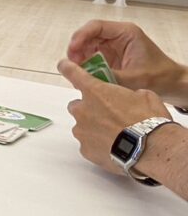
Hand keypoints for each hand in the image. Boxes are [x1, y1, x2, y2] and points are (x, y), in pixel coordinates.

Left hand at [58, 59, 170, 175]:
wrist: (151, 148)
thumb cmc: (148, 120)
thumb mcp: (144, 96)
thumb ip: (128, 93)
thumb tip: (130, 98)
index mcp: (95, 91)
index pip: (73, 73)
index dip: (68, 68)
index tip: (64, 66)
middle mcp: (82, 109)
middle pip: (77, 105)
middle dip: (89, 108)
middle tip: (108, 115)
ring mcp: (81, 130)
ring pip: (82, 126)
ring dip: (94, 128)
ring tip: (115, 134)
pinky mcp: (84, 149)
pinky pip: (88, 144)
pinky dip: (97, 145)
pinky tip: (114, 147)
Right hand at [66, 20, 187, 103]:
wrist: (171, 83)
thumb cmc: (158, 76)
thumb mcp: (132, 78)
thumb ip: (106, 76)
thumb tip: (82, 76)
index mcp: (125, 33)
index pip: (96, 27)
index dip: (81, 36)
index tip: (73, 49)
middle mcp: (117, 36)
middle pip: (88, 35)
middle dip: (77, 48)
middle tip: (72, 63)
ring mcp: (113, 46)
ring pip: (88, 46)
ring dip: (80, 57)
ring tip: (76, 70)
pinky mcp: (110, 56)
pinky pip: (92, 56)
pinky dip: (85, 64)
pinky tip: (83, 73)